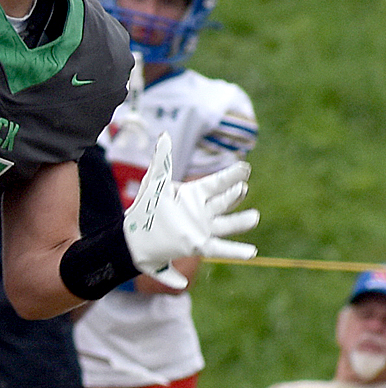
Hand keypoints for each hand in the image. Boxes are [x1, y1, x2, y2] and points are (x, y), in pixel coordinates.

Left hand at [122, 133, 258, 289]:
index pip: (216, 183)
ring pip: (226, 225)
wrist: (134, 237)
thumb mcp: (154, 184)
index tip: (245, 168)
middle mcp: (202, 211)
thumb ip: (162, 160)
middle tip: (242, 189)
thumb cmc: (144, 208)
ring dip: (240, 222)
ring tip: (253, 217)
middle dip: (233, 196)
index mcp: (194, 194)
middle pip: (224, 202)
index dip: (230, 176)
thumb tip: (164, 135)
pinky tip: (251, 252)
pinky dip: (235, 251)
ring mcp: (202, 229)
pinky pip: (219, 249)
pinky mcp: (197, 247)